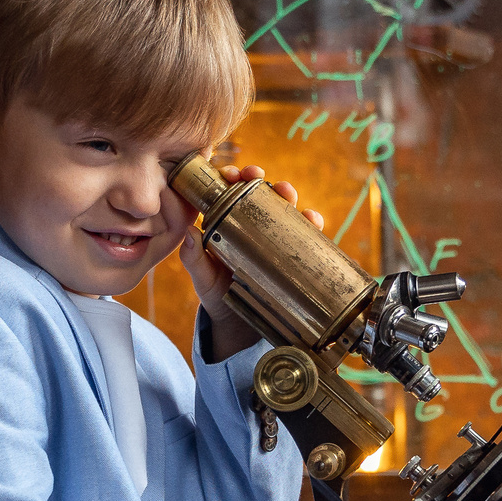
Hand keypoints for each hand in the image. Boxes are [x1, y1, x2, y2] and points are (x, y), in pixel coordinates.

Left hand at [177, 164, 321, 362]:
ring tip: (288, 195)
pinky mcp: (292, 254)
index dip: (233, 177)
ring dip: (288, 196)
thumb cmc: (217, 297)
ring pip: (284, 209)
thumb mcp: (203, 279)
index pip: (229, 193)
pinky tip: (313, 221)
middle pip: (259, 194)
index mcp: (226, 225)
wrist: (239, 326)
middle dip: (262, 181)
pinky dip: (310, 223)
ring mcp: (273, 239)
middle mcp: (251, 227)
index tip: (235, 174)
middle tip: (260, 178)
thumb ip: (194, 259)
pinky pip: (304, 234)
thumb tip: (189, 232)